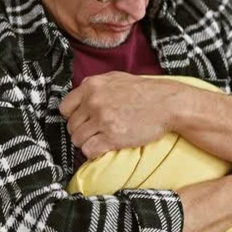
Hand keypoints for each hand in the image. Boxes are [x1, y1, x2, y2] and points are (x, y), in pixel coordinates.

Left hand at [59, 72, 185, 159]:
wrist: (167, 103)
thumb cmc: (145, 91)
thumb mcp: (116, 78)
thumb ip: (95, 86)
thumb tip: (81, 95)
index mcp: (92, 86)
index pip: (64, 107)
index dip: (72, 116)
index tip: (81, 120)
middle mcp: (94, 102)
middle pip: (71, 126)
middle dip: (81, 131)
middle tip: (95, 132)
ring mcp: (102, 120)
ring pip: (78, 140)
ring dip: (87, 143)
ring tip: (101, 140)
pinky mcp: (111, 137)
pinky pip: (89, 151)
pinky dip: (95, 152)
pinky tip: (105, 147)